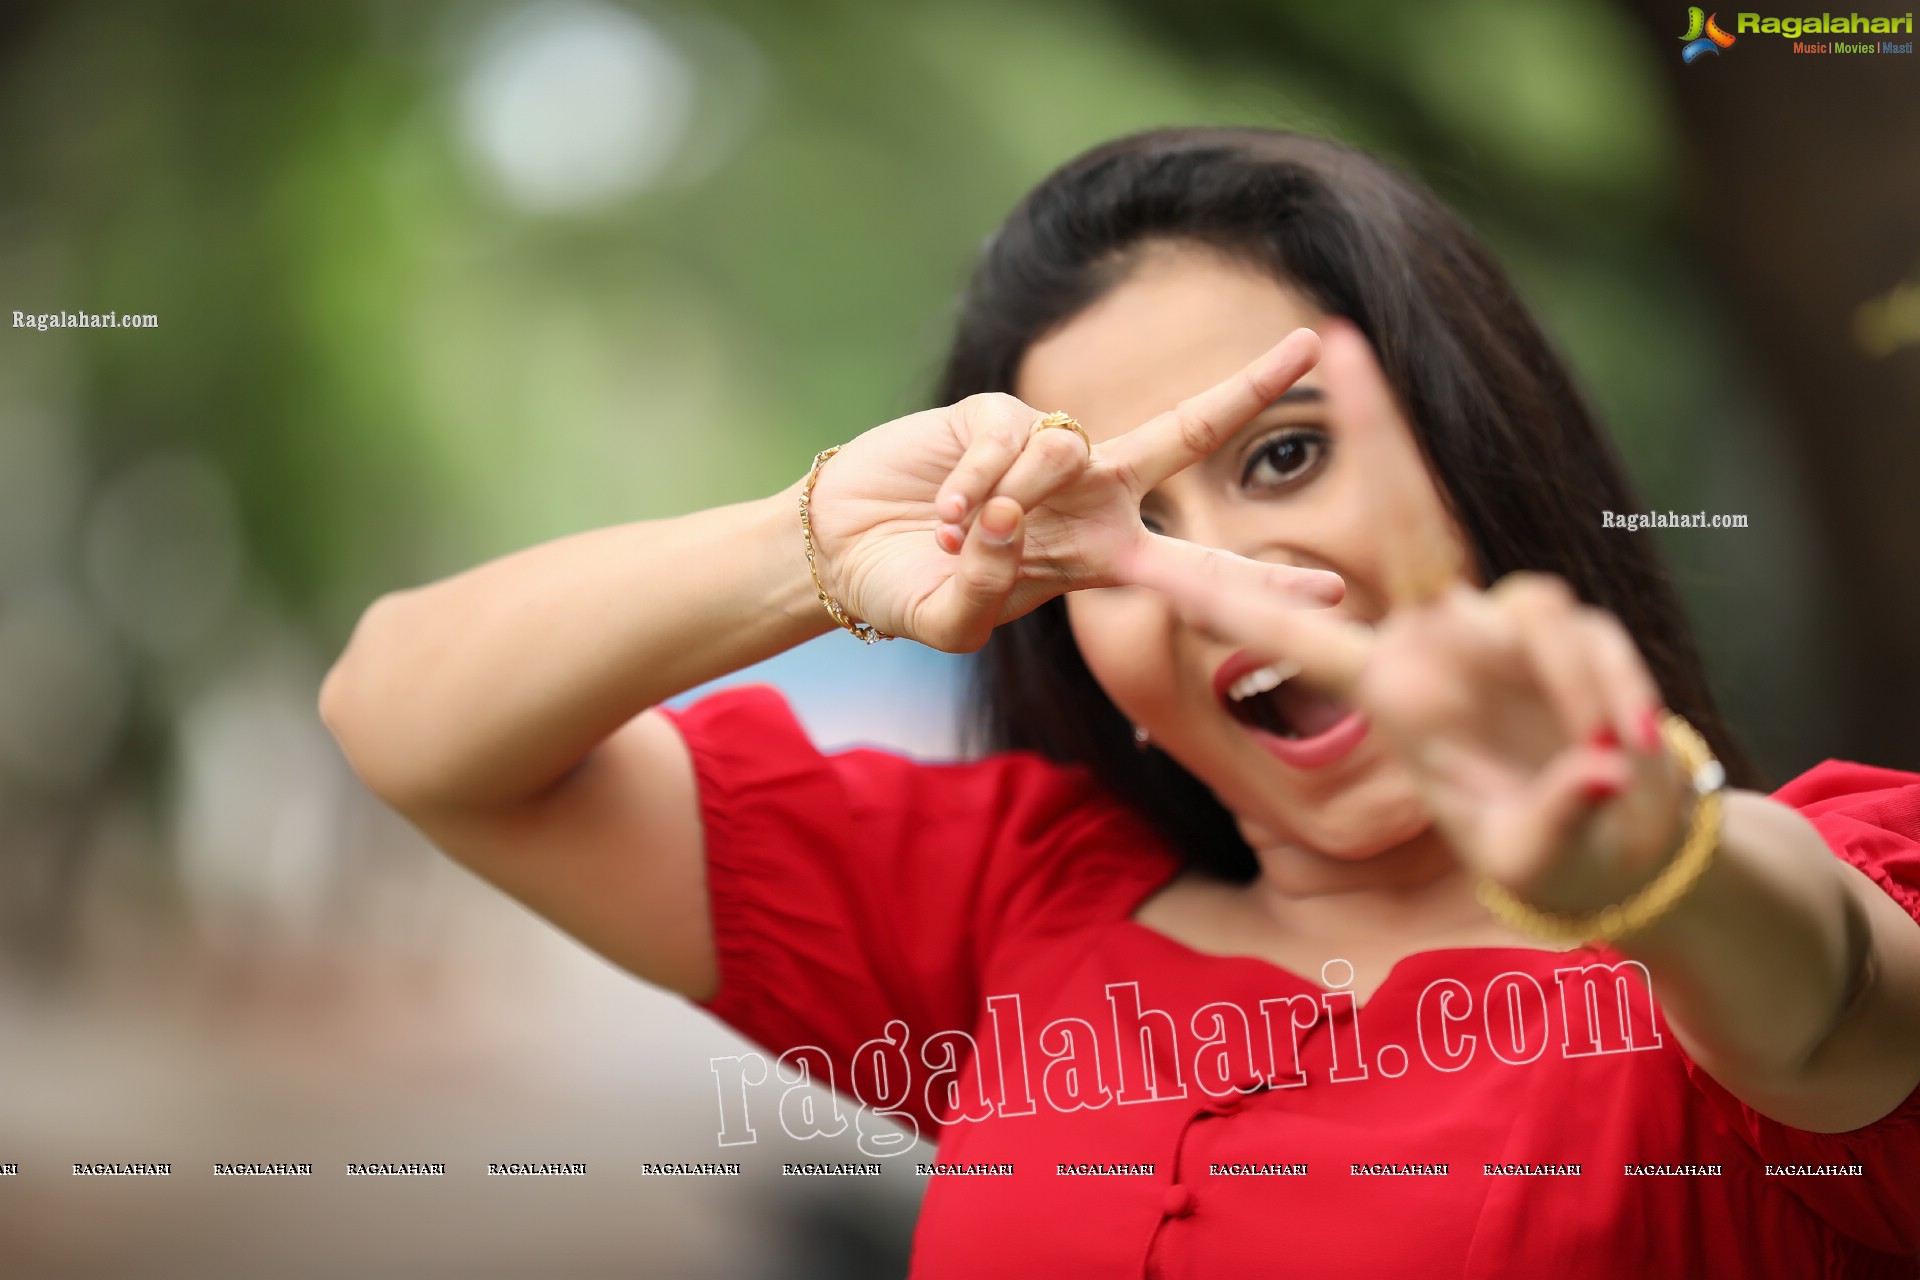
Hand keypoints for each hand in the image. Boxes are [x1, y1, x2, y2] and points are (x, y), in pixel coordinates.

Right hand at [804, 329, 1345, 651]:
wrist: (838, 550)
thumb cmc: (906, 593)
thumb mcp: (954, 621)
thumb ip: (986, 586)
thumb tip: (1011, 504)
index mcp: (1099, 558)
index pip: (1195, 568)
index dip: (1260, 582)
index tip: (1335, 592)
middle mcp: (1088, 496)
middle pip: (1184, 431)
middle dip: (1247, 387)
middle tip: (1309, 343)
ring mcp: (1044, 450)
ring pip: (1069, 451)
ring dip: (1012, 502)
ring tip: (954, 537)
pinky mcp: (993, 413)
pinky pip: (1007, 442)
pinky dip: (970, 486)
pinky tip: (940, 515)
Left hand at [1126, 320, 1691, 913]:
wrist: (1619, 854)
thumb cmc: (1546, 856)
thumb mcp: (1528, 854)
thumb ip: (1554, 815)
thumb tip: (1606, 777)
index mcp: (1388, 688)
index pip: (1289, 635)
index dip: (1222, 597)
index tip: (1149, 561)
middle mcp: (1441, 639)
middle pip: (1406, 519)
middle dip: (1376, 427)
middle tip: (1339, 341)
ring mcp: (1507, 628)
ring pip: (1537, 611)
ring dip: (1576, 690)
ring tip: (1601, 772)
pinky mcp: (1577, 633)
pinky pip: (1592, 646)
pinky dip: (1615, 701)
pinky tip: (1622, 761)